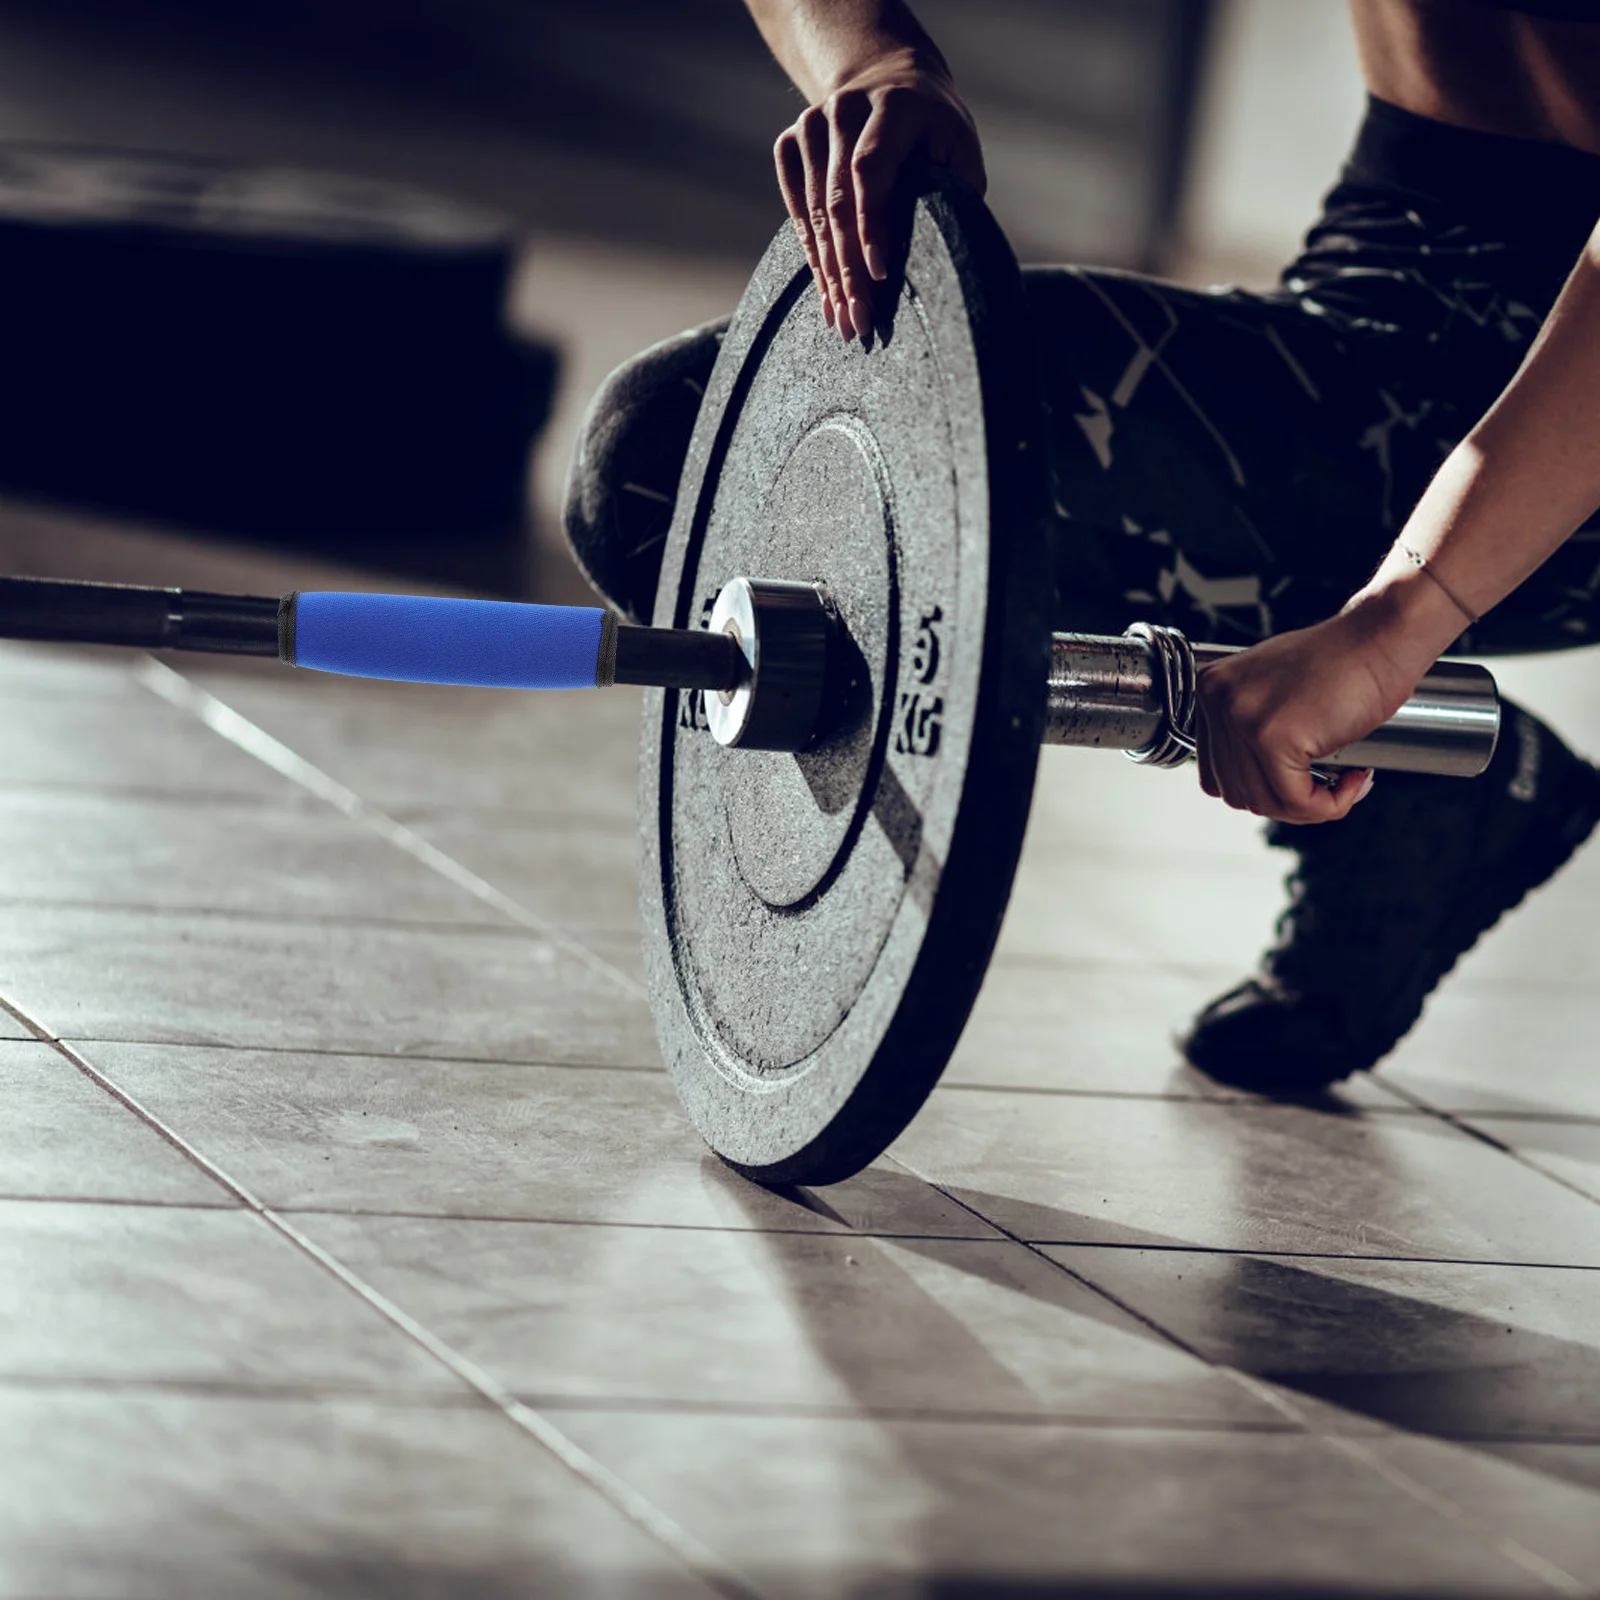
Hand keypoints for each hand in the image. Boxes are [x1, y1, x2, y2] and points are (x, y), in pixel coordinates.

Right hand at [772, 52, 984, 340]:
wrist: (887, 78)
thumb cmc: (934, 129)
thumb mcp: (958, 149)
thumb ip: (951, 192)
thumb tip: (941, 258)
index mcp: (894, 103)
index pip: (871, 170)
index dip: (871, 225)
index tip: (879, 276)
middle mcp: (845, 107)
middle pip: (838, 200)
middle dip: (848, 268)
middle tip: (858, 320)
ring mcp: (811, 123)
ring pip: (814, 212)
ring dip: (828, 272)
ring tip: (841, 319)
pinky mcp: (790, 143)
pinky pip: (797, 210)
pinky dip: (812, 255)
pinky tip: (826, 293)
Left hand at [1193, 609, 1431, 823]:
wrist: (1384, 635)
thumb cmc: (1345, 662)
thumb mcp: (1276, 693)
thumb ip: (1252, 731)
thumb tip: (1252, 785)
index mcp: (1212, 689)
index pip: (1217, 773)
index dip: (1263, 787)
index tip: (1302, 780)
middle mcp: (1218, 701)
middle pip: (1237, 792)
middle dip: (1287, 800)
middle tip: (1329, 786)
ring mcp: (1242, 718)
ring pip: (1265, 802)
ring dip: (1310, 804)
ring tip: (1344, 782)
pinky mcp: (1273, 737)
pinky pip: (1296, 800)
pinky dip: (1329, 804)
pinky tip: (1353, 780)